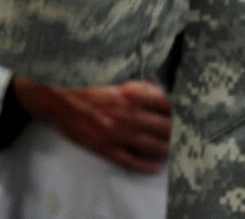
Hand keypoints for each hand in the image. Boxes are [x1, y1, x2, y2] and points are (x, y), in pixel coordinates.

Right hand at [10, 76, 171, 173]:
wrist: (57, 98)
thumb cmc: (85, 85)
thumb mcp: (114, 78)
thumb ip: (136, 84)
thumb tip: (155, 87)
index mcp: (130, 94)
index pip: (164, 103)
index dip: (177, 110)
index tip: (186, 114)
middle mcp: (127, 114)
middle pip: (163, 127)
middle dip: (177, 132)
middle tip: (187, 135)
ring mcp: (116, 133)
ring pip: (151, 146)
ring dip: (167, 149)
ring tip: (176, 150)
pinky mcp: (105, 148)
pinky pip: (131, 161)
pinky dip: (146, 165)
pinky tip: (156, 166)